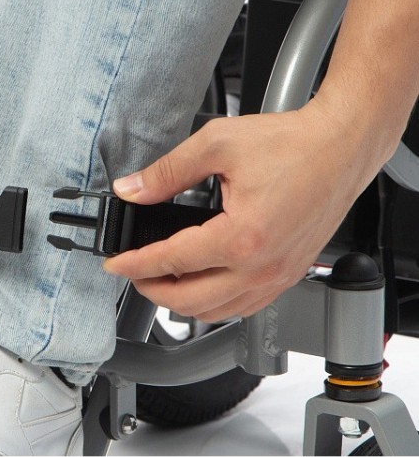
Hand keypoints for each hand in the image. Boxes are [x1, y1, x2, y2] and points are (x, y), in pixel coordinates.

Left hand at [103, 100, 381, 321]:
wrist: (341, 146)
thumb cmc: (294, 144)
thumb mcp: (217, 145)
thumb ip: (167, 172)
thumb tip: (132, 190)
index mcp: (241, 237)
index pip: (171, 261)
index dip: (133, 264)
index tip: (114, 264)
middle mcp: (261, 267)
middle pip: (189, 300)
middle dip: (151, 289)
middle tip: (132, 271)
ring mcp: (278, 277)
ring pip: (216, 312)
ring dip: (181, 301)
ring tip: (161, 277)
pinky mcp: (288, 275)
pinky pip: (243, 307)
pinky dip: (213, 304)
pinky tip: (200, 283)